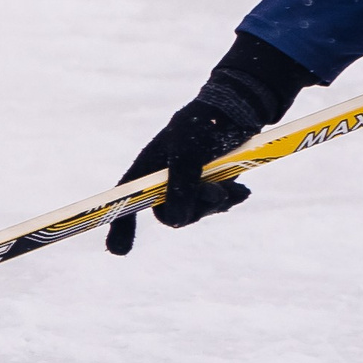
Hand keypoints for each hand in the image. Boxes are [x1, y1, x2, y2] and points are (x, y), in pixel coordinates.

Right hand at [105, 32, 315, 255]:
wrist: (237, 110)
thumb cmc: (202, 126)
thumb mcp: (187, 154)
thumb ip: (180, 187)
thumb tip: (176, 220)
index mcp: (148, 168)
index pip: (127, 200)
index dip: (120, 225)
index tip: (120, 252)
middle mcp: (163, 179)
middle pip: (169, 213)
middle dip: (195, 208)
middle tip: (216, 192)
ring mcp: (187, 183)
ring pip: (197, 212)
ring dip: (217, 203)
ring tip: (234, 187)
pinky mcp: (209, 184)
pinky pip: (216, 206)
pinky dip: (230, 200)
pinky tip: (243, 190)